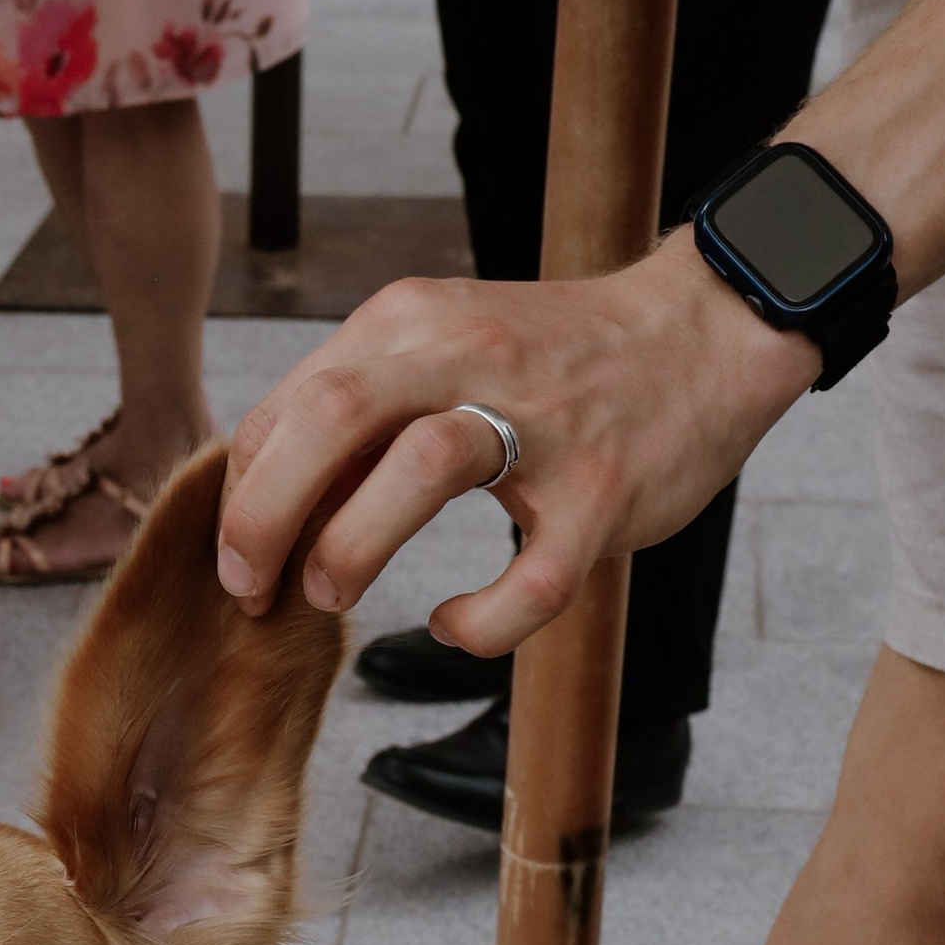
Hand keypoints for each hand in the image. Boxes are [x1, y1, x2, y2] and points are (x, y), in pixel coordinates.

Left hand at [215, 236, 814, 656]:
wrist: (705, 330)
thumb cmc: (554, 357)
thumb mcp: (442, 343)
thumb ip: (358, 403)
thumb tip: (260, 493)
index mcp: (411, 322)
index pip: (289, 407)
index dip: (242, 494)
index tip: (239, 558)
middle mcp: (468, 354)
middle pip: (330, 419)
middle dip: (263, 516)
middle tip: (252, 589)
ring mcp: (543, 425)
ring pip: (420, 471)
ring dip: (350, 546)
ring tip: (332, 594)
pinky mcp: (603, 493)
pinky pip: (529, 580)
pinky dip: (477, 621)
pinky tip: (452, 622)